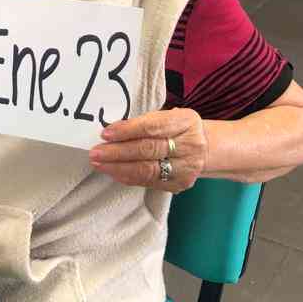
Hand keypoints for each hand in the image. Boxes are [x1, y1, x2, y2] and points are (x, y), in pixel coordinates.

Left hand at [89, 108, 207, 192]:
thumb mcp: (168, 117)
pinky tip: (114, 172)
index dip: (127, 131)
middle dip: (118, 152)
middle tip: (96, 152)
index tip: (106, 134)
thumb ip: (145, 122)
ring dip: (119, 167)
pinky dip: (129, 177)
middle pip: (148, 150)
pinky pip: (149, 182)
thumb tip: (112, 130)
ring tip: (100, 164)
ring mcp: (186, 167)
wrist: (206, 148)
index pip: (152, 127)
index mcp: (185, 121)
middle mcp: (190, 145)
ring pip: (147, 170)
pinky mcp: (180, 184)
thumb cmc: (178, 128)